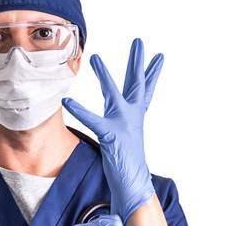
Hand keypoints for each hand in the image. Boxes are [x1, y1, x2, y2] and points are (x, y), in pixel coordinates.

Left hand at [63, 38, 160, 218]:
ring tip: (94, 58)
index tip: (158, 55)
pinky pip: (94, 120)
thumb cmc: (125, 162)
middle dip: (137, 62)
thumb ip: (115, 125)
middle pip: (136, 84)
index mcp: (133, 116)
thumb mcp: (119, 137)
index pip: (143, 90)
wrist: (133, 184)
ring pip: (113, 94)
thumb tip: (114, 122)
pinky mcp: (112, 137)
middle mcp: (132, 117)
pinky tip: (67, 101)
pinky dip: (80, 110)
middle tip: (138, 41)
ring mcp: (123, 125)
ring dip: (104, 76)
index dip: (151, 72)